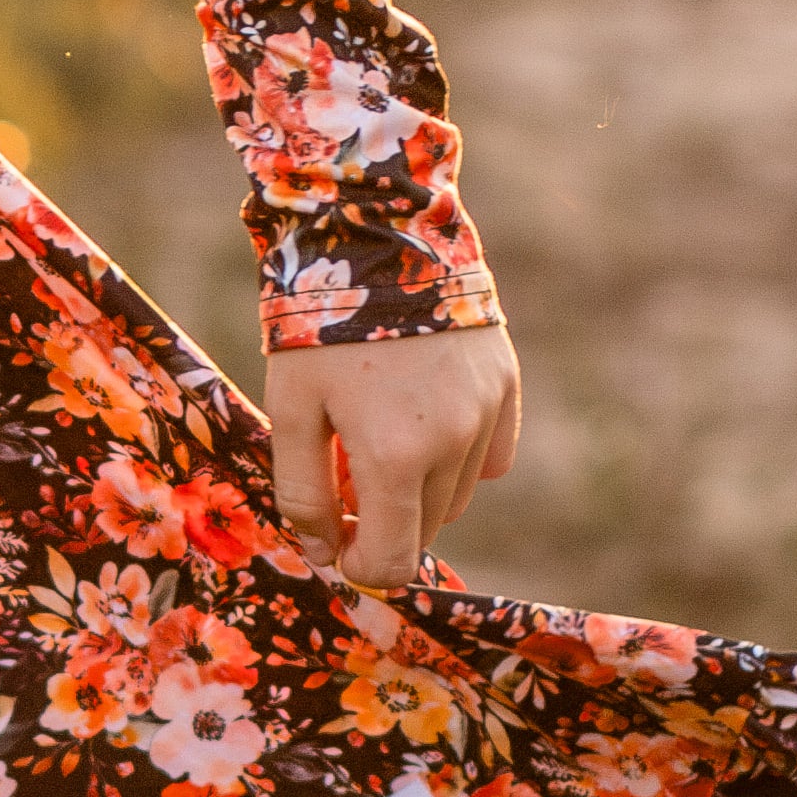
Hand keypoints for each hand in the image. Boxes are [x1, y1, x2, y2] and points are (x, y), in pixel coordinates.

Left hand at [262, 325, 521, 593]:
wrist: (376, 232)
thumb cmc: (319, 324)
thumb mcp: (290, 408)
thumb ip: (303, 491)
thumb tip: (323, 551)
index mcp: (395, 457)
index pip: (393, 561)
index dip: (359, 564)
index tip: (336, 541)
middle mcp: (454, 443)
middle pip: (424, 529)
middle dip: (383, 519)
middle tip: (345, 470)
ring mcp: (488, 412)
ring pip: (457, 494)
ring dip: (419, 488)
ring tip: (379, 433)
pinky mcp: (506, 384)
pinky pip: (490, 457)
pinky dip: (459, 456)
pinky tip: (423, 418)